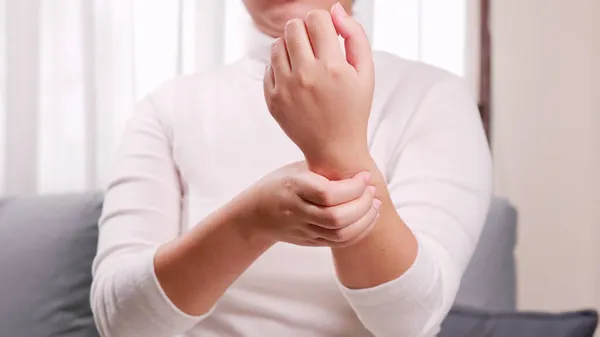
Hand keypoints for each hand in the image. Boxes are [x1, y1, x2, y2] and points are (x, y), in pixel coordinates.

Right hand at [239, 162, 380, 247]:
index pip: (327, 194)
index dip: (352, 187)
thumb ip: (322, 169)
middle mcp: (297, 211)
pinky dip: (359, 231)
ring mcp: (303, 230)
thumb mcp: (296, 169)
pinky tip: (368, 217)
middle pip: (336, 217)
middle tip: (372, 190)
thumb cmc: (281, 183)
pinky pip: (339, 242)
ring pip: (340, 234)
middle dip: (362, 205)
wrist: (256, 215)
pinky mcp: (310, 241)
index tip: (364, 176)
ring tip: (375, 204)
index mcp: (293, 187)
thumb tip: (358, 160)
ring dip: (365, 220)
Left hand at [263, 4, 374, 174]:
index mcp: (332, 67)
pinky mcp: (272, 100)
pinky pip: (269, 67)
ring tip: (305, 61)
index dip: (323, 22)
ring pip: (277, 45)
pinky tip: (296, 79)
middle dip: (305, 30)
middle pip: (293, 27)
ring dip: (291, 46)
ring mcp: (285, 89)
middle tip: (315, 46)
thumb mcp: (366, 73)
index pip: (316, 19)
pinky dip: (281, 67)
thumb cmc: (353, 108)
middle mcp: (306, 76)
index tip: (328, 35)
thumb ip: (355, 35)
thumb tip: (333, 9)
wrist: (334, 148)